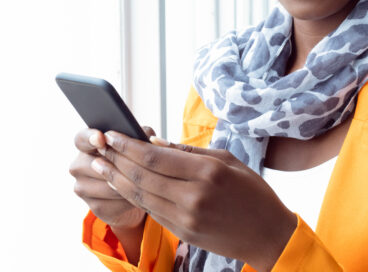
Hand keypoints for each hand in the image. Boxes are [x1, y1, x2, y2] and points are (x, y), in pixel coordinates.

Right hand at [70, 127, 147, 230]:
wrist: (132, 192)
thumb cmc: (133, 159)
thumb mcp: (137, 143)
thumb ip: (138, 135)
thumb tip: (146, 135)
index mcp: (85, 145)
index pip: (81, 138)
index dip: (90, 138)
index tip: (101, 139)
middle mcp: (78, 166)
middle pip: (96, 164)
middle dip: (119, 165)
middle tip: (138, 164)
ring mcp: (83, 187)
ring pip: (107, 185)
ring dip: (128, 184)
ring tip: (145, 181)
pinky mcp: (94, 206)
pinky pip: (114, 203)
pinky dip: (129, 200)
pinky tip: (139, 195)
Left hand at [91, 132, 296, 271]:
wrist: (268, 235)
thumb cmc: (252, 192)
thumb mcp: (227, 160)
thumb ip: (189, 151)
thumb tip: (154, 142)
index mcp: (208, 172)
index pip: (155, 156)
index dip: (128, 145)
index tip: (113, 133)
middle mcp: (194, 196)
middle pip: (142, 175)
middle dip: (116, 159)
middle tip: (99, 145)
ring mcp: (187, 217)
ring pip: (141, 195)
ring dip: (116, 179)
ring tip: (100, 164)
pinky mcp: (183, 232)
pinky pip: (151, 210)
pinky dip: (132, 196)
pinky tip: (120, 185)